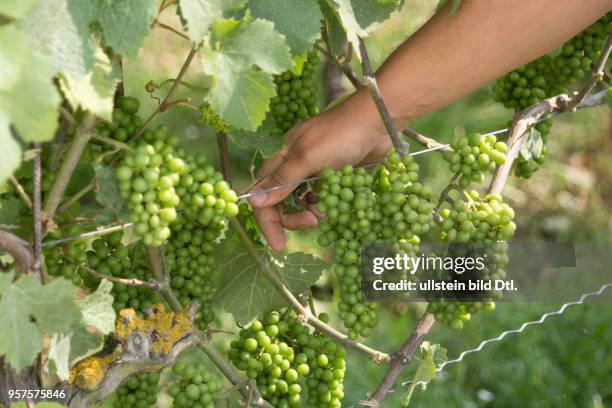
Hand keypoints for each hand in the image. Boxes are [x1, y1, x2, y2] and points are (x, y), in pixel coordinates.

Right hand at [248, 89, 392, 250]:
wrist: (378, 122)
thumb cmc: (341, 134)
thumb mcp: (307, 157)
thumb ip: (282, 180)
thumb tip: (254, 201)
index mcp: (282, 158)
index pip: (263, 194)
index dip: (267, 220)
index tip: (278, 244)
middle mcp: (295, 166)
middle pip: (281, 203)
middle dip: (292, 218)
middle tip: (312, 223)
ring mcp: (315, 172)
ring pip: (302, 204)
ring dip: (309, 214)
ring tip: (324, 214)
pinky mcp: (335, 177)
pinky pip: (323, 200)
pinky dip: (325, 207)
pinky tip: (334, 207)